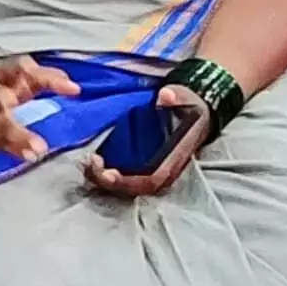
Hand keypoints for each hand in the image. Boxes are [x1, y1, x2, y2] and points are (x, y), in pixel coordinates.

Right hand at [0, 55, 77, 160]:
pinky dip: (11, 149)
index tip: (73, 89)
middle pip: (0, 100)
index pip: (23, 69)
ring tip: (36, 151)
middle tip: (43, 125)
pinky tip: (28, 156)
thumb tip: (73, 87)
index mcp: (1, 72)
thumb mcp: (15, 73)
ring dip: (17, 139)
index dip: (48, 77)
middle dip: (19, 110)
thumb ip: (44, 78)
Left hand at [81, 84, 208, 197]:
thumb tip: (165, 96)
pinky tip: (94, 162)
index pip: (151, 181)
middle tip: (90, 165)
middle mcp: (164, 171)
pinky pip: (126, 178)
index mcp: (174, 159)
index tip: (107, 172)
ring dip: (104, 180)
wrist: (198, 113)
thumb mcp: (186, 98)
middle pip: (135, 189)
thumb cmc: (190, 108)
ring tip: (88, 164)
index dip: (128, 181)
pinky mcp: (145, 166)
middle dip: (109, 182)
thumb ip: (176, 97)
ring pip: (128, 187)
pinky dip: (107, 174)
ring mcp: (155, 170)